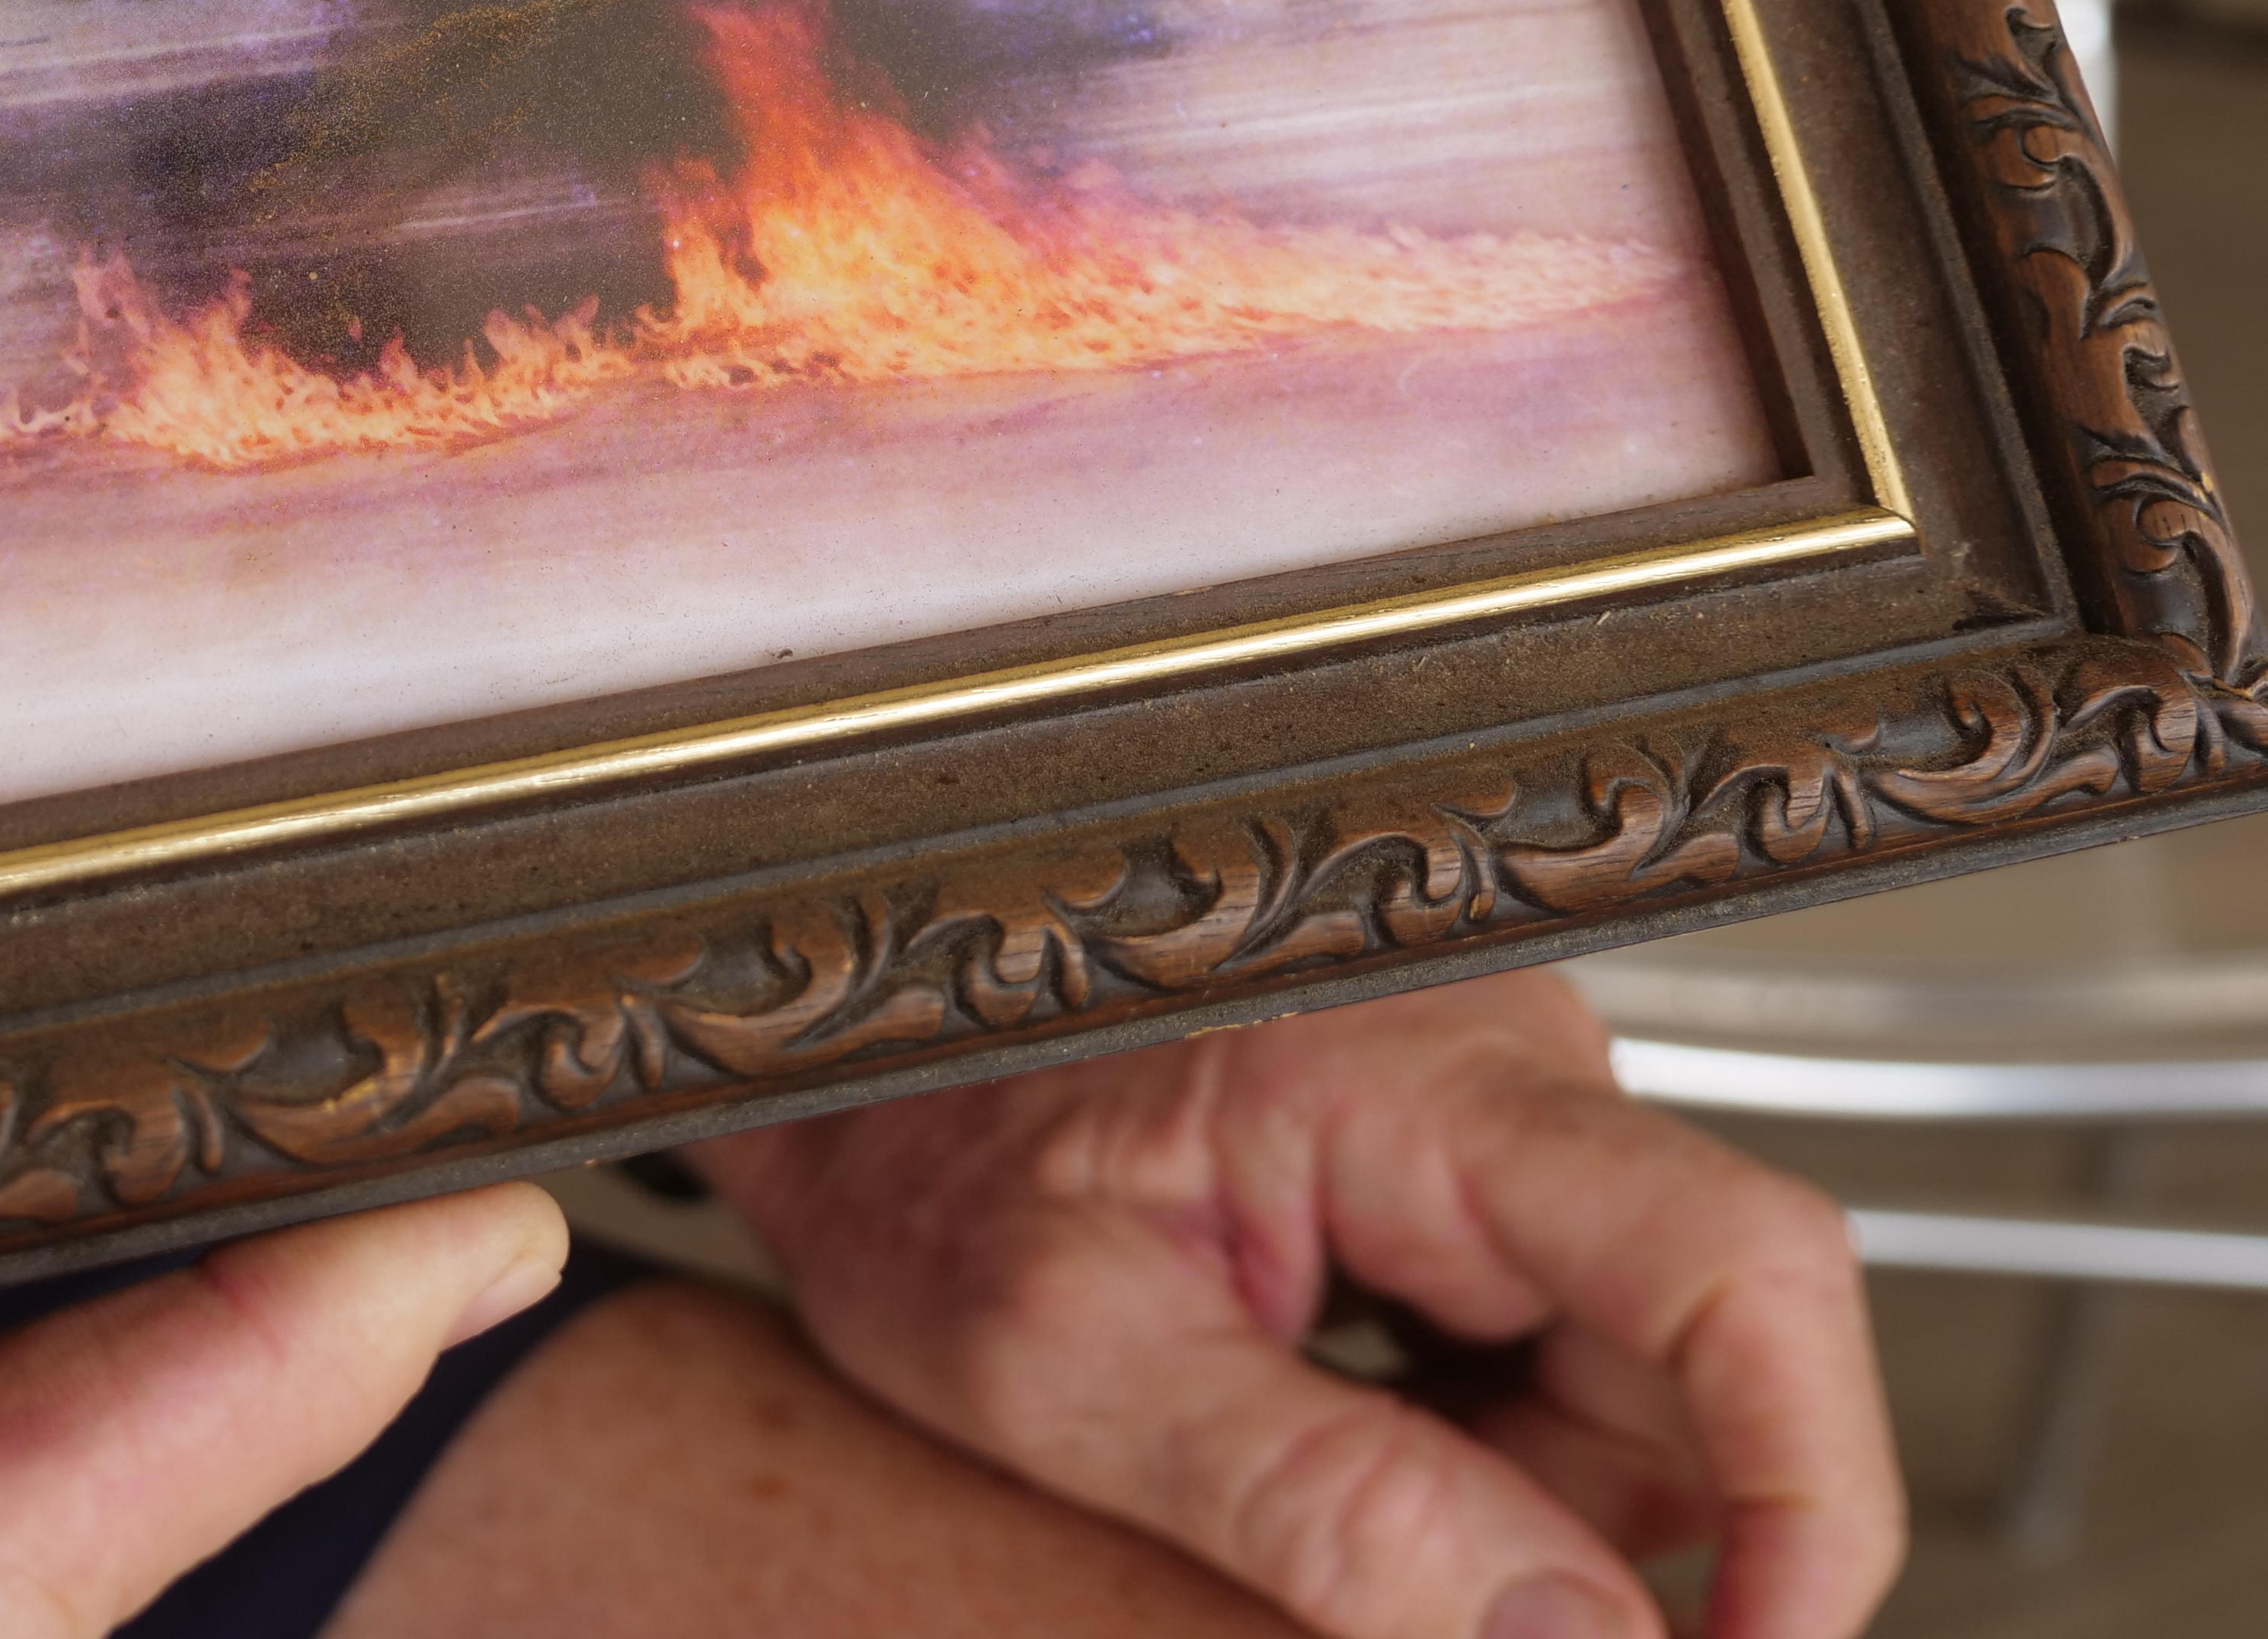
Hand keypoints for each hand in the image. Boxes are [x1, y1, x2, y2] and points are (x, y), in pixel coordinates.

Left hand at [697, 973, 1901, 1638]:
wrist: (827, 1068)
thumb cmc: (906, 1151)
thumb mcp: (1068, 1361)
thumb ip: (1323, 1503)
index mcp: (1424, 1073)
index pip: (1749, 1267)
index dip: (1813, 1498)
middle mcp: (1501, 1068)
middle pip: (1698, 1365)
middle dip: (1588, 1529)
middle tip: (1368, 1572)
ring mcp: (1492, 1120)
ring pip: (1630, 1391)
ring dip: (1503, 1498)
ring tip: (1271, 1457)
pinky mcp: (1460, 1178)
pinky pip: (1549, 1368)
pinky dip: (1462, 1455)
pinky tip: (1311, 1433)